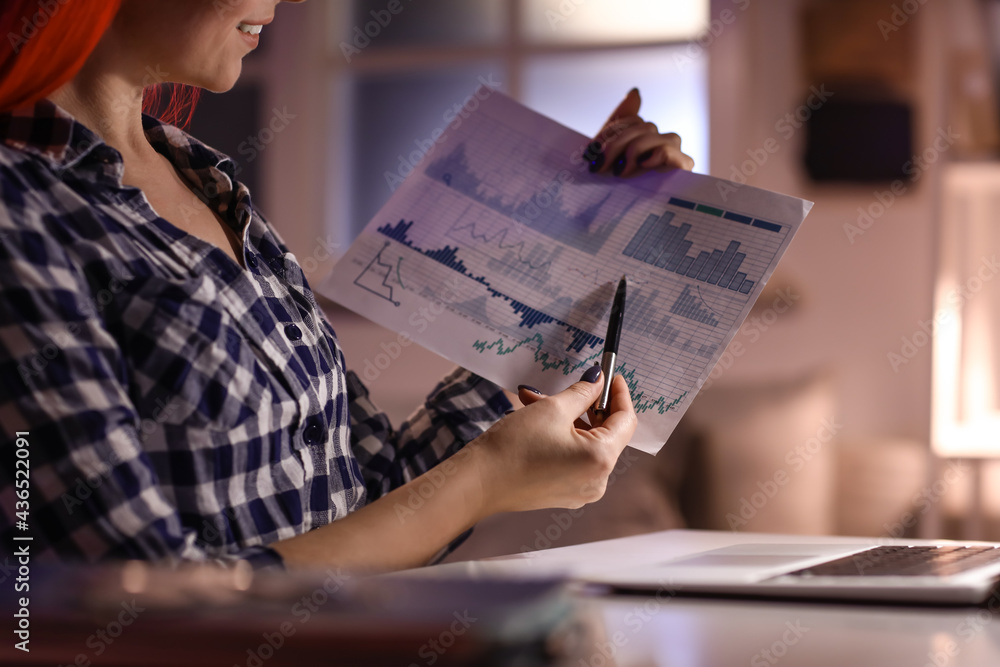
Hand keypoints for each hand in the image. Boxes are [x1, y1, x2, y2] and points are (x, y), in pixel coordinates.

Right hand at [474, 369, 636, 513]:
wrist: (478, 482)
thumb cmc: (513, 447)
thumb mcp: (552, 409)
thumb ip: (582, 392)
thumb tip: (597, 380)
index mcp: (600, 459)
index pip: (625, 420)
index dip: (618, 394)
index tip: (610, 375)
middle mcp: (597, 481)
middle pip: (605, 432)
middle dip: (586, 405)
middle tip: (571, 384)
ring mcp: (581, 490)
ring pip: (585, 443)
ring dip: (568, 419)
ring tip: (535, 399)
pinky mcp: (564, 494)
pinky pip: (573, 458)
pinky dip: (561, 437)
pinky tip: (536, 420)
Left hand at [584, 87, 694, 177]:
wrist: (608, 222)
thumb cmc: (609, 188)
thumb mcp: (607, 154)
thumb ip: (618, 122)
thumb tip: (636, 92)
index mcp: (642, 138)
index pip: (633, 118)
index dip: (612, 130)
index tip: (591, 151)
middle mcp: (660, 144)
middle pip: (644, 125)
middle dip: (617, 143)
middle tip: (599, 167)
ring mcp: (672, 158)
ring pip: (657, 135)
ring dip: (633, 149)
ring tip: (620, 172)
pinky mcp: (681, 173)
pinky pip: (673, 152)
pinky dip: (657, 154)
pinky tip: (641, 166)